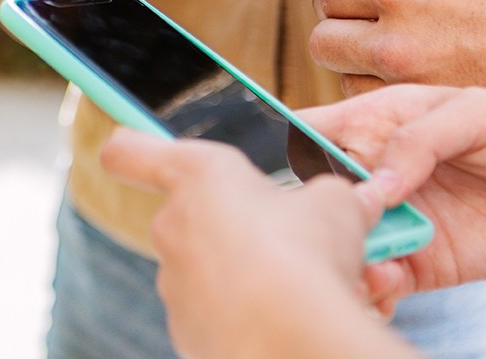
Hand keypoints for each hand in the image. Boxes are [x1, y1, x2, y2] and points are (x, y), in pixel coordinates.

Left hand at [100, 130, 417, 358]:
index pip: (129, 150)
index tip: (133, 146)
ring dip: (248, 273)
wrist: (293, 339)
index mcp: (197, 176)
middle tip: (290, 242)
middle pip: (193, 216)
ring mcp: (174, 282)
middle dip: (239, 227)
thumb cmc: (307, 256)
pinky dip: (245, 314)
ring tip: (300, 286)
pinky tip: (285, 317)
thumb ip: (332, 198)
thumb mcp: (337, 206)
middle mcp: (172, 225)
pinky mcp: (185, 330)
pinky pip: (215, 312)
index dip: (132, 147)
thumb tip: (355, 202)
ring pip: (210, 269)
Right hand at [303, 84, 485, 305]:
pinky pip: (382, 281)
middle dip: (316, 217)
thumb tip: (376, 182)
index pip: (311, 131)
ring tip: (364, 264)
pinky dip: (373, 290)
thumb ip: (418, 138)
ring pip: (346, 243)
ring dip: (344, 258)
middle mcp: (376, 174)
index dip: (290, 148)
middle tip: (335, 229)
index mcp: (375, 124)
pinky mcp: (421, 262)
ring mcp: (396, 219)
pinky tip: (385, 283)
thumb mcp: (473, 112)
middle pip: (320, 196)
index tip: (302, 173)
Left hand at [310, 0, 485, 94]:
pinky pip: (376, 103)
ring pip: (344, 77)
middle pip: (322, 41)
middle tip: (372, 22)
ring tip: (404, 47)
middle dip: (341, 29)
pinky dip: (385, 90)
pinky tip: (417, 72)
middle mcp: (393, 38)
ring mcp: (408, 82)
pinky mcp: (424, 111)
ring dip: (361, 64)